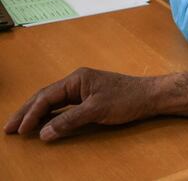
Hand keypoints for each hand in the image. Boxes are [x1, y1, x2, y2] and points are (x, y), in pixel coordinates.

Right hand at [4, 68, 156, 140]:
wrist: (150, 96)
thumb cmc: (127, 99)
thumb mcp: (96, 111)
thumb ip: (69, 121)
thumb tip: (44, 132)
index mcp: (77, 79)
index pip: (46, 96)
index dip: (31, 114)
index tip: (19, 130)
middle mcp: (78, 81)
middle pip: (45, 97)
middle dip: (27, 112)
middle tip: (9, 128)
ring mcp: (84, 89)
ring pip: (53, 101)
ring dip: (37, 114)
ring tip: (21, 127)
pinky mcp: (90, 97)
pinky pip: (64, 105)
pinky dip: (51, 114)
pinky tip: (44, 123)